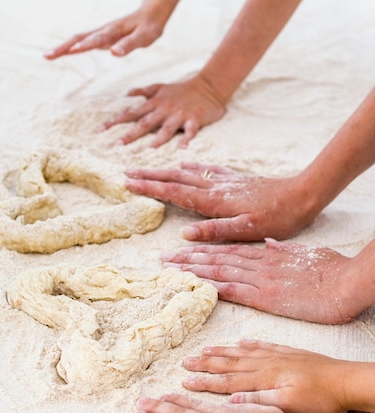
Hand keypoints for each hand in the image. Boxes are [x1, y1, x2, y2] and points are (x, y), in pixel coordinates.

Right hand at [44, 9, 166, 59]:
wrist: (150, 15)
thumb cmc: (149, 27)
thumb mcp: (144, 37)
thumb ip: (129, 45)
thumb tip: (113, 54)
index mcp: (113, 31)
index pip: (96, 39)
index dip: (85, 45)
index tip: (73, 51)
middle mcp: (104, 31)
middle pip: (79, 37)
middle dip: (64, 47)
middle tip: (47, 56)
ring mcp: (101, 33)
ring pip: (78, 38)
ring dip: (63, 47)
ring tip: (48, 56)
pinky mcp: (101, 37)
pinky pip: (83, 41)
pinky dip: (71, 47)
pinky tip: (63, 53)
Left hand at [99, 76, 225, 147]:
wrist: (208, 86)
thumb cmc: (182, 89)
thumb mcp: (160, 86)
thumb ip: (143, 92)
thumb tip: (126, 94)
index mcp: (155, 103)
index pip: (131, 113)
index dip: (115, 120)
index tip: (99, 130)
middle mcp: (164, 109)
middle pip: (145, 123)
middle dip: (130, 134)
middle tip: (117, 145)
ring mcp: (179, 115)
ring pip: (166, 128)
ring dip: (157, 139)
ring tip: (148, 149)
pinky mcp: (195, 120)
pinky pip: (190, 132)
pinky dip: (186, 140)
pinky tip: (182, 150)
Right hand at [126, 162, 316, 239]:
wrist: (302, 195)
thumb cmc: (277, 218)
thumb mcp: (247, 230)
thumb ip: (215, 231)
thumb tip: (184, 235)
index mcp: (215, 202)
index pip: (176, 193)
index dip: (151, 188)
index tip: (130, 183)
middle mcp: (216, 187)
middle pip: (176, 178)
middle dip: (151, 176)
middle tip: (127, 173)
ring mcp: (225, 180)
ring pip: (188, 172)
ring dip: (165, 170)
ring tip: (147, 168)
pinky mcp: (236, 178)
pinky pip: (207, 169)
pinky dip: (192, 165)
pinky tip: (185, 162)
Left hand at [161, 238, 359, 323]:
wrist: (348, 283)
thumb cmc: (333, 271)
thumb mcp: (306, 255)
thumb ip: (284, 250)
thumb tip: (268, 243)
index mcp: (269, 255)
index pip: (230, 250)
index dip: (206, 249)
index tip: (187, 249)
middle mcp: (260, 264)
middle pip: (218, 258)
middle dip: (190, 258)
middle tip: (166, 257)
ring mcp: (261, 279)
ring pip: (220, 270)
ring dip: (193, 269)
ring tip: (171, 268)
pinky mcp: (266, 296)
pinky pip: (233, 289)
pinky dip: (212, 286)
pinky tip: (195, 285)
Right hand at [183, 340, 349, 412]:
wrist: (346, 381)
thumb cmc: (320, 398)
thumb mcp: (289, 405)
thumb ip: (260, 400)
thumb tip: (231, 399)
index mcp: (264, 378)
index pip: (227, 380)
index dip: (205, 381)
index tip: (186, 381)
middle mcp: (266, 364)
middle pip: (229, 363)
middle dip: (205, 363)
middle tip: (186, 361)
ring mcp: (277, 356)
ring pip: (242, 352)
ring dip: (222, 351)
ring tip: (205, 349)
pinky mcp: (289, 353)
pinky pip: (263, 345)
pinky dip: (250, 343)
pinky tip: (241, 341)